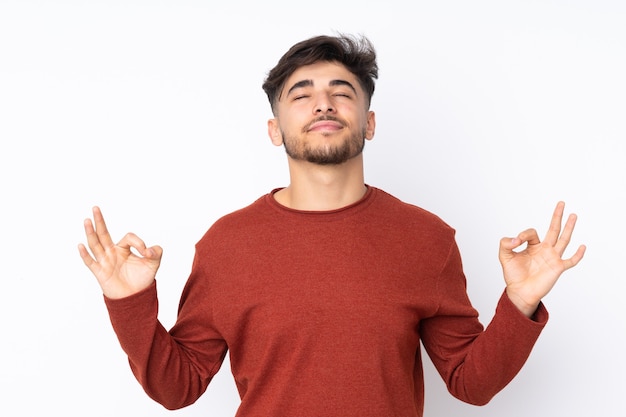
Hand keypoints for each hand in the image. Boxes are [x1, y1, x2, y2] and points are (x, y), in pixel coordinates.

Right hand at [78, 206, 162, 298]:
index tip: (147, 253)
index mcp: (123, 248)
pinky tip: (80, 245)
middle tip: (96, 207)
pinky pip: (91, 262)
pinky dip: (85, 254)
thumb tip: (149, 250)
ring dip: (91, 233)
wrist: (135, 297)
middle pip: (104, 234)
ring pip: (95, 245)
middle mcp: (112, 252)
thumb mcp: (153, 263)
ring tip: (87, 220)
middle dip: (100, 221)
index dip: (139, 242)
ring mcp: (105, 262)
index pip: (128, 237)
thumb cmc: (142, 279)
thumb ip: (156, 252)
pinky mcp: (100, 273)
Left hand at [499, 201, 585, 316]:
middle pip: (553, 229)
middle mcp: (544, 249)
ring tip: (573, 215)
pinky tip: (583, 246)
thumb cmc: (513, 275)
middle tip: (561, 203)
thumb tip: (516, 239)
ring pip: (563, 240)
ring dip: (569, 228)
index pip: (532, 232)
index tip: (516, 242)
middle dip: (557, 216)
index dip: (523, 235)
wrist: (520, 292)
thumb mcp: (504, 256)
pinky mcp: (557, 268)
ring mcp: (552, 258)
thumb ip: (505, 243)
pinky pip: (570, 261)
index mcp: (533, 246)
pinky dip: (577, 255)